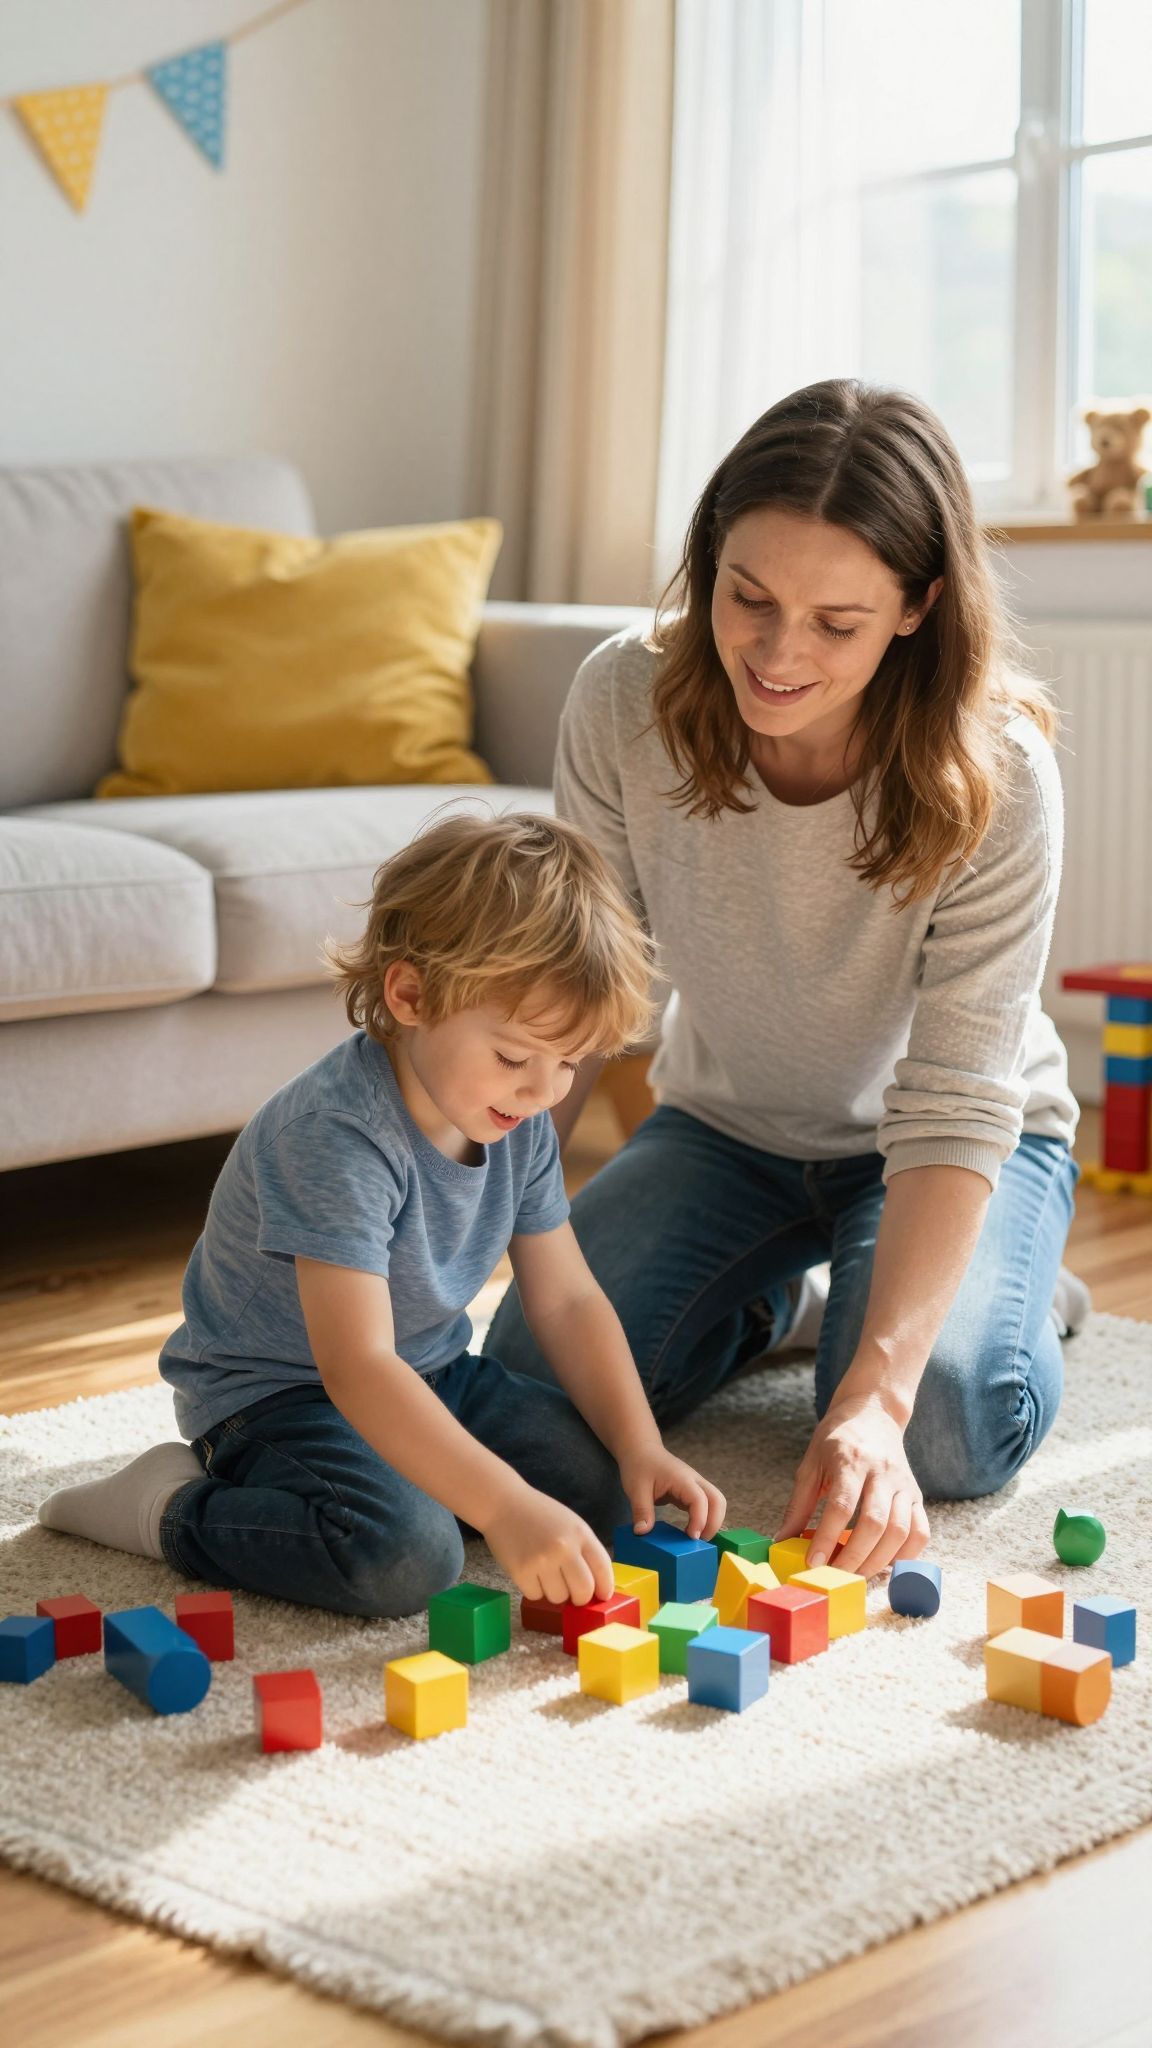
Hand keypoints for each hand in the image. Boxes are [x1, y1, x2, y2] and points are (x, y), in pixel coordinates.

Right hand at [482, 1484, 615, 1606]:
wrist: (503, 1503)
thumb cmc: (539, 1515)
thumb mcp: (570, 1524)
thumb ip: (584, 1551)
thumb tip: (596, 1587)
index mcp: (580, 1533)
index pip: (603, 1569)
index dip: (605, 1588)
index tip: (602, 1596)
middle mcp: (564, 1547)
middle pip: (583, 1591)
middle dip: (580, 1598)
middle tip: (572, 1593)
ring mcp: (542, 1560)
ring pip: (559, 1598)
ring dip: (555, 1592)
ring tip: (545, 1574)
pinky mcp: (521, 1571)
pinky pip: (536, 1596)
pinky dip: (534, 1589)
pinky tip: (530, 1572)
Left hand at [617, 1442, 725, 1542]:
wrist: (641, 1450)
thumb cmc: (639, 1465)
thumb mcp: (636, 1488)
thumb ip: (641, 1510)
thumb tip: (642, 1532)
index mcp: (681, 1478)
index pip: (700, 1499)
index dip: (700, 1520)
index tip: (691, 1537)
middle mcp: (694, 1481)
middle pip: (718, 1501)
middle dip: (714, 1523)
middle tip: (699, 1542)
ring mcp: (695, 1486)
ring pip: (717, 1503)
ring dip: (712, 1522)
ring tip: (696, 1539)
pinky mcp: (692, 1492)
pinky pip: (707, 1506)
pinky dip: (705, 1520)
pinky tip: (691, 1532)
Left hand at [775, 1391, 929, 1578]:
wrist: (873, 1413)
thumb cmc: (837, 1439)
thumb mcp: (810, 1463)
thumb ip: (798, 1504)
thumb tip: (782, 1541)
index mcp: (850, 1460)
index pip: (842, 1505)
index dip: (828, 1538)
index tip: (814, 1563)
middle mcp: (882, 1471)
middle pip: (874, 1522)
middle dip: (854, 1557)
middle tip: (835, 1576)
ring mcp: (904, 1483)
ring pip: (900, 1530)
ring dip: (879, 1561)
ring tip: (856, 1575)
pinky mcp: (917, 1494)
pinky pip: (921, 1531)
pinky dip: (906, 1554)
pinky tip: (886, 1564)